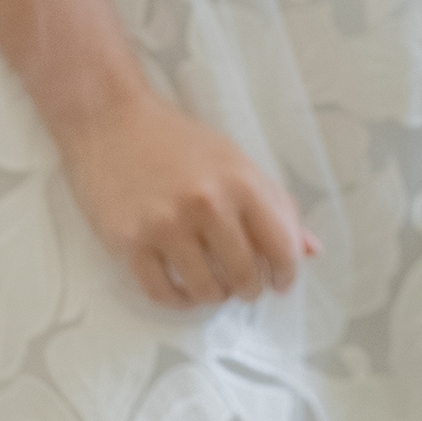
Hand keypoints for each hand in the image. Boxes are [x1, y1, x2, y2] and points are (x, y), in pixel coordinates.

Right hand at [56, 86, 316, 310]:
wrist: (110, 120)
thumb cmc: (178, 141)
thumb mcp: (235, 161)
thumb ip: (276, 205)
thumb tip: (312, 250)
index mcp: (240, 181)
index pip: (281, 246)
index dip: (287, 273)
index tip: (281, 282)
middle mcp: (207, 204)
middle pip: (245, 275)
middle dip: (250, 289)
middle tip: (243, 286)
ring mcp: (166, 225)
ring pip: (205, 291)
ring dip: (215, 297)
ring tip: (214, 287)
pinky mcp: (129, 242)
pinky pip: (162, 293)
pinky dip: (179, 301)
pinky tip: (183, 290)